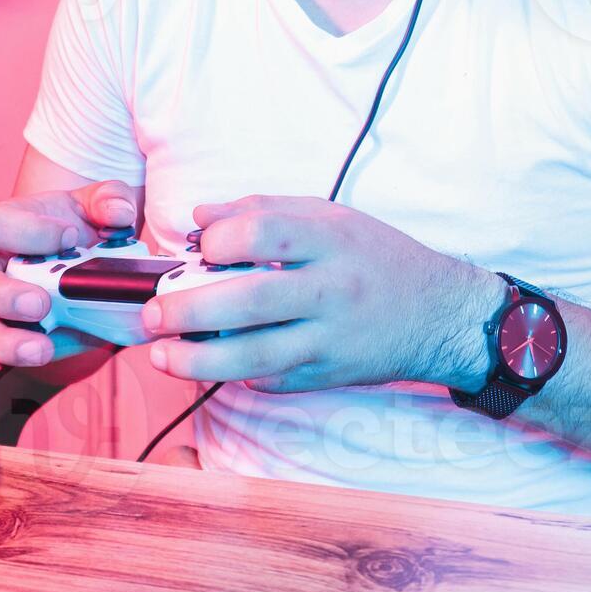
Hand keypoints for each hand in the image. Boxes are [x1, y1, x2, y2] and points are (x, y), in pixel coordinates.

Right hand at [0, 181, 142, 372]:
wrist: (83, 268)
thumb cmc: (76, 230)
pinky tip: (43, 355)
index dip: (30, 232)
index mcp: (6, 226)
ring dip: (5, 340)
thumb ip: (109, 199)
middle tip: (41, 303)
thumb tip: (118, 214)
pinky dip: (15, 358)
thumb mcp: (95, 206)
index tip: (70, 238)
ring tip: (41, 348)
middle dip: (2, 295)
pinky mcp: (5, 336)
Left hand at [140, 195, 502, 393]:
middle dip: (189, 310)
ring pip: (255, 355)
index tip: (199, 250)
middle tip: (152, 314)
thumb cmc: (376, 256)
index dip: (220, 241)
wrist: (438, 313)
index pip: (264, 233)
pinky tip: (214, 365)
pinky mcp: (328, 374)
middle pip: (250, 301)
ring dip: (198, 359)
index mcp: (330, 239)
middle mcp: (332, 289)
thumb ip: (262, 211)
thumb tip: (199, 218)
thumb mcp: (330, 217)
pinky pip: (272, 380)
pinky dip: (237, 375)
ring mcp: (330, 337)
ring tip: (162, 355)